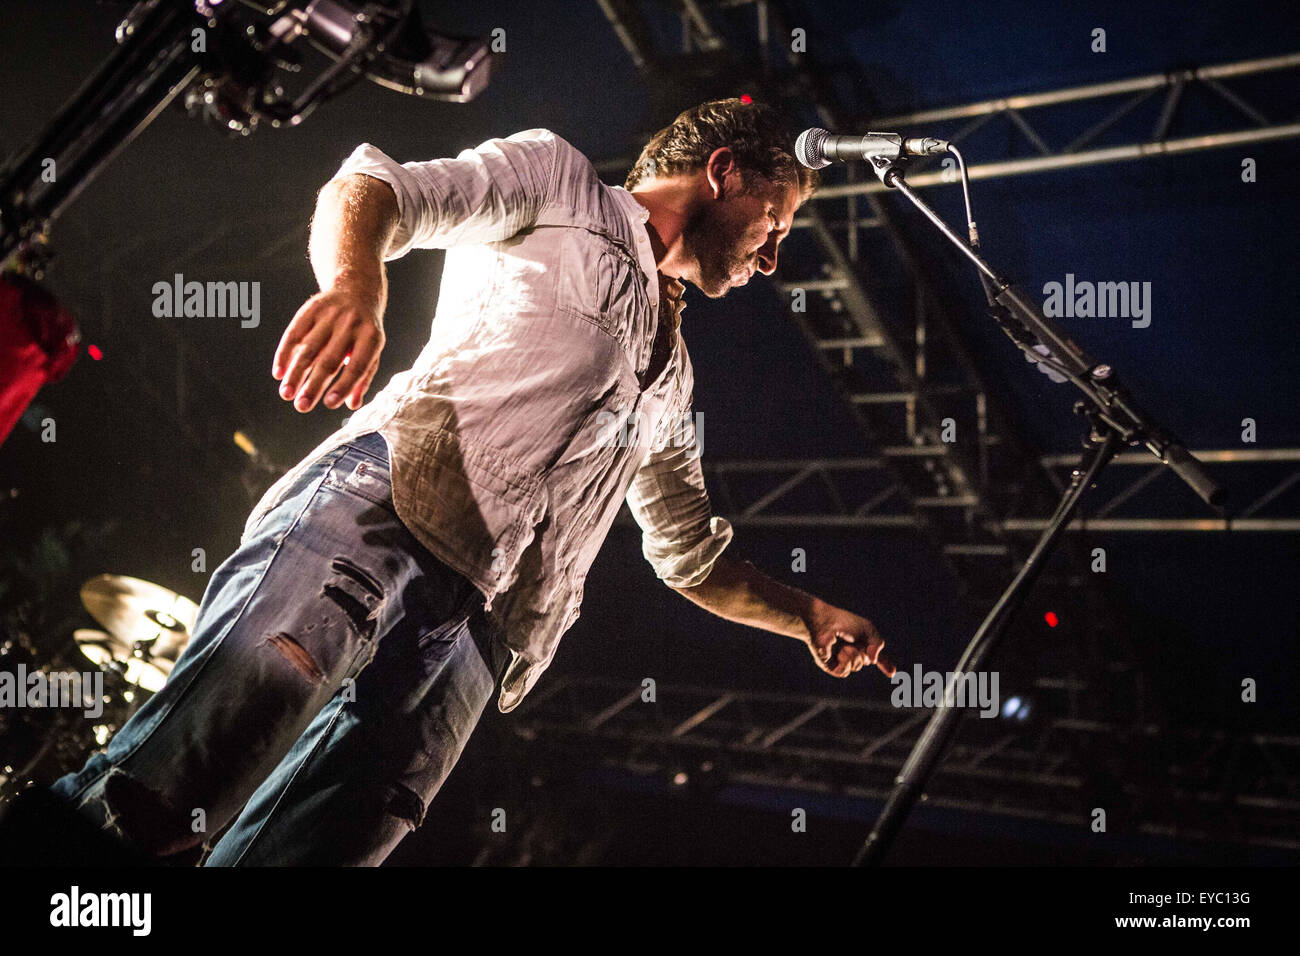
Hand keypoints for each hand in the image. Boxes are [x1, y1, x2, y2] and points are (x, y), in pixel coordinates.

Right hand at [273, 283, 384, 411]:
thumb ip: (363, 378)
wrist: (356, 290)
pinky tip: (279, 373)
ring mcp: (329, 315)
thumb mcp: (373, 351)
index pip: (358, 366)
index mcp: (372, 337)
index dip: (344, 386)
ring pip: (308, 348)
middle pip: (329, 359)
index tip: (329, 404)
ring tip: (286, 394)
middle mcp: (351, 325)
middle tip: (301, 407)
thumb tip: (352, 405)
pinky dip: (285, 354)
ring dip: (295, 373)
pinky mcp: (311, 308)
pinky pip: (294, 333)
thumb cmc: (365, 332)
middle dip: (314, 385)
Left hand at [802, 599, 894, 678]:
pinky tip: (839, 653)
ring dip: (853, 655)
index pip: (873, 656)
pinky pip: (845, 672)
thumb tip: (873, 662)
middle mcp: (850, 651)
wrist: (824, 623)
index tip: (892, 673)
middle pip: (866, 661)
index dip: (884, 664)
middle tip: (852, 640)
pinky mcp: (830, 666)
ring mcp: (840, 660)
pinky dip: (845, 661)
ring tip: (843, 645)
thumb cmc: (843, 622)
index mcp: (860, 642)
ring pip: (856, 667)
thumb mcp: (868, 629)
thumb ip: (878, 643)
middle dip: (863, 651)